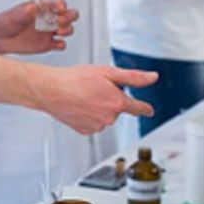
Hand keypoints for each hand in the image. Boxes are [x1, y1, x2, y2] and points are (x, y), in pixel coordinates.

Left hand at [0, 0, 78, 54]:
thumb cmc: (6, 22)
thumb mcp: (14, 15)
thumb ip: (26, 11)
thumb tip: (34, 6)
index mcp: (42, 7)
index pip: (58, 2)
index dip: (62, 3)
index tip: (60, 7)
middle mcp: (49, 18)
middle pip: (69, 14)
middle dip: (70, 16)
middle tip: (61, 20)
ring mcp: (49, 31)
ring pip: (68, 28)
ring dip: (68, 29)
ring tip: (59, 31)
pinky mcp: (48, 44)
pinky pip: (61, 44)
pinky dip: (62, 44)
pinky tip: (56, 43)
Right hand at [36, 65, 156, 135]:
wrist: (51, 90)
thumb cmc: (76, 79)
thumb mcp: (108, 72)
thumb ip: (134, 77)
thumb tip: (152, 78)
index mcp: (117, 103)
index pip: (138, 108)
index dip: (144, 108)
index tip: (149, 110)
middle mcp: (109, 118)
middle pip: (117, 109)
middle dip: (110, 99)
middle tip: (94, 88)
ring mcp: (97, 126)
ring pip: (104, 117)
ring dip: (98, 108)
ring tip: (83, 96)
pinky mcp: (85, 131)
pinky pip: (92, 123)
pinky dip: (88, 116)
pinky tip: (79, 106)